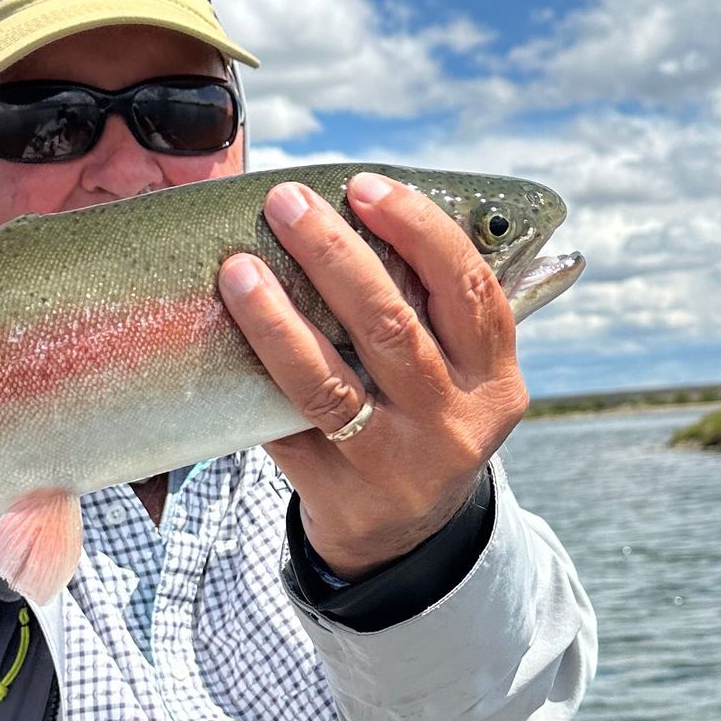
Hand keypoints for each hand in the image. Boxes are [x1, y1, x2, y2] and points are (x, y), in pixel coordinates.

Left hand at [217, 172, 527, 576]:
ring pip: (330, 379)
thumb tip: (362, 206)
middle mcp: (455, 421)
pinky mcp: (342, 492)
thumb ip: (437, 307)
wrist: (405, 534)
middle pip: (391, 324)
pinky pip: (289, 424)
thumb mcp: (459, 373)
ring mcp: (398, 463)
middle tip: (286, 204)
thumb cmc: (422, 418)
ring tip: (237, 268)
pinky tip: (225, 337)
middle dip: (333, 254)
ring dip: (277, 317)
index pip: (467, 287)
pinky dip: (260, 378)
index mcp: (495, 378)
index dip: (417, 229)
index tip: (364, 186)